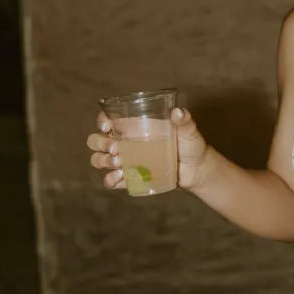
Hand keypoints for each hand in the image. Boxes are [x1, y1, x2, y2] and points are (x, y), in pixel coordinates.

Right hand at [86, 107, 209, 190]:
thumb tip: (178, 112)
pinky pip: (111, 180)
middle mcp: (125, 143)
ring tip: (118, 163)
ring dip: (102, 161)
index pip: (108, 120)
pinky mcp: (130, 178)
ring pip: (99, 159)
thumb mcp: (189, 130)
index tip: (107, 126)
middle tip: (115, 148)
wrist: (197, 169)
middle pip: (96, 140)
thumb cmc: (191, 144)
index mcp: (134, 127)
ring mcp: (126, 161)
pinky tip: (119, 178)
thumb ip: (184, 120)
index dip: (101, 121)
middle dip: (99, 143)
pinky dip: (110, 180)